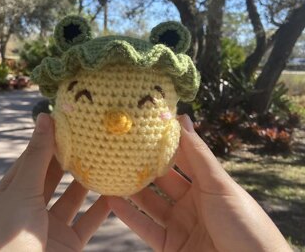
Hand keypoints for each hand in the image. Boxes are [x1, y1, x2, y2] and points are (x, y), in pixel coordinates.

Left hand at [0, 113, 109, 251]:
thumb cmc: (9, 240)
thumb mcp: (21, 193)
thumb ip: (37, 157)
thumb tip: (44, 117)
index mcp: (12, 192)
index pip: (34, 157)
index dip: (51, 138)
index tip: (72, 120)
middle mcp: (31, 206)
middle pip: (55, 174)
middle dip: (73, 156)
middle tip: (95, 135)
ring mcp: (51, 225)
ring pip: (74, 196)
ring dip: (90, 179)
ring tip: (109, 157)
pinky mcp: (69, 242)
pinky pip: (89, 220)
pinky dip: (103, 207)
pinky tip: (117, 190)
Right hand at [107, 115, 290, 251]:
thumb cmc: (245, 224)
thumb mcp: (219, 185)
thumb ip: (197, 154)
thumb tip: (182, 117)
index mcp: (207, 185)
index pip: (181, 158)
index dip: (164, 143)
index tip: (143, 126)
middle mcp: (191, 203)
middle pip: (162, 180)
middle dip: (142, 165)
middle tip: (120, 147)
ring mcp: (179, 224)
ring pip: (149, 202)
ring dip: (130, 189)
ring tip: (110, 170)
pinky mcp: (169, 245)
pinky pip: (144, 227)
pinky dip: (128, 214)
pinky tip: (111, 199)